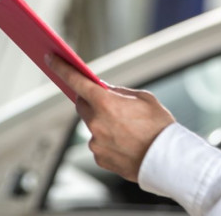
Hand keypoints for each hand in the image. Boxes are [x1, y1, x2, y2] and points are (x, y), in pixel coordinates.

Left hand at [47, 54, 174, 181]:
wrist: (170, 162)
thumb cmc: (160, 128)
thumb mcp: (144, 99)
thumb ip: (119, 92)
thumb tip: (104, 89)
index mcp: (105, 103)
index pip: (76, 80)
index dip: (61, 68)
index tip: (51, 59)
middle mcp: (96, 123)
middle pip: (82, 104)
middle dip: (91, 100)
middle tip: (108, 102)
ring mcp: (96, 143)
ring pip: (91, 126)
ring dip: (101, 123)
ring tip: (126, 129)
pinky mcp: (99, 158)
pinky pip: (98, 143)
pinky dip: (107, 140)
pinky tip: (124, 143)